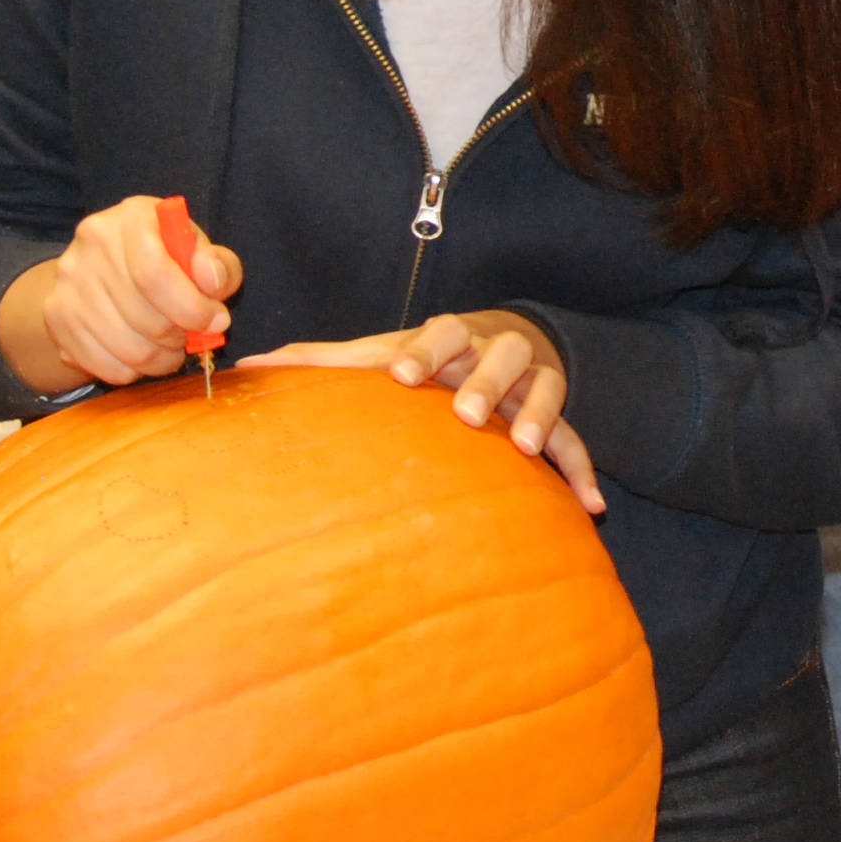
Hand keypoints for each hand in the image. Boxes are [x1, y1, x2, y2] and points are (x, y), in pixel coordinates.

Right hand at [2, 194, 241, 394]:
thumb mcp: (198, 251)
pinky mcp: (56, 317)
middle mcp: (91, 243)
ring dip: (160, 359)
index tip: (215, 323)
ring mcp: (68, 281)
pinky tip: (143, 354)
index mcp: (132, 217)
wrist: (102, 267)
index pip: (156, 274)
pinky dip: (133, 371)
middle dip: (180, 337)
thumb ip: (218, 265)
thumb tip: (211, 282)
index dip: (192, 308)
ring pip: (127, 349)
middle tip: (190, 336)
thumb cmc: (165, 258)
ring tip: (170, 348)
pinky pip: (104, 366)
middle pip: (145, 317)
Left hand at [238, 311, 600, 514]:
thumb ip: (325, 362)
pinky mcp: (556, 415)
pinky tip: (591, 507)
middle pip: (499, 353)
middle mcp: (494, 352)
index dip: (422, 352)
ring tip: (526, 447)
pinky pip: (576, 441)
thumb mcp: (383, 354)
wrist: (504, 345)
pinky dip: (583, 472)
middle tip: (467, 412)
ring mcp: (530, 381)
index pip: (436, 334)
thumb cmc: (426, 359)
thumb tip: (249, 363)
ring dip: (536, 414)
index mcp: (448, 337)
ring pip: (543, 388)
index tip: (402, 376)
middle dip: (483, 380)